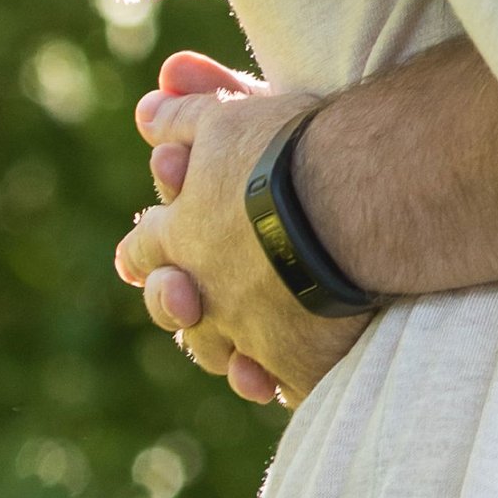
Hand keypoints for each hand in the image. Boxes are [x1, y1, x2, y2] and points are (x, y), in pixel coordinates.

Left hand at [114, 60, 357, 417]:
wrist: (355, 202)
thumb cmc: (288, 151)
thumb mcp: (228, 119)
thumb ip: (184, 116)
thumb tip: (146, 108)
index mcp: (179, 236)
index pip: (142, 254)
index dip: (146, 256)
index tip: (156, 261)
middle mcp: (207, 294)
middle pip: (177, 314)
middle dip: (181, 307)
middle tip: (193, 298)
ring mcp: (252, 336)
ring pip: (226, 358)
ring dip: (229, 353)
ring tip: (244, 350)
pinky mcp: (302, 365)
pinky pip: (288, 388)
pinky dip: (284, 383)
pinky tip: (289, 380)